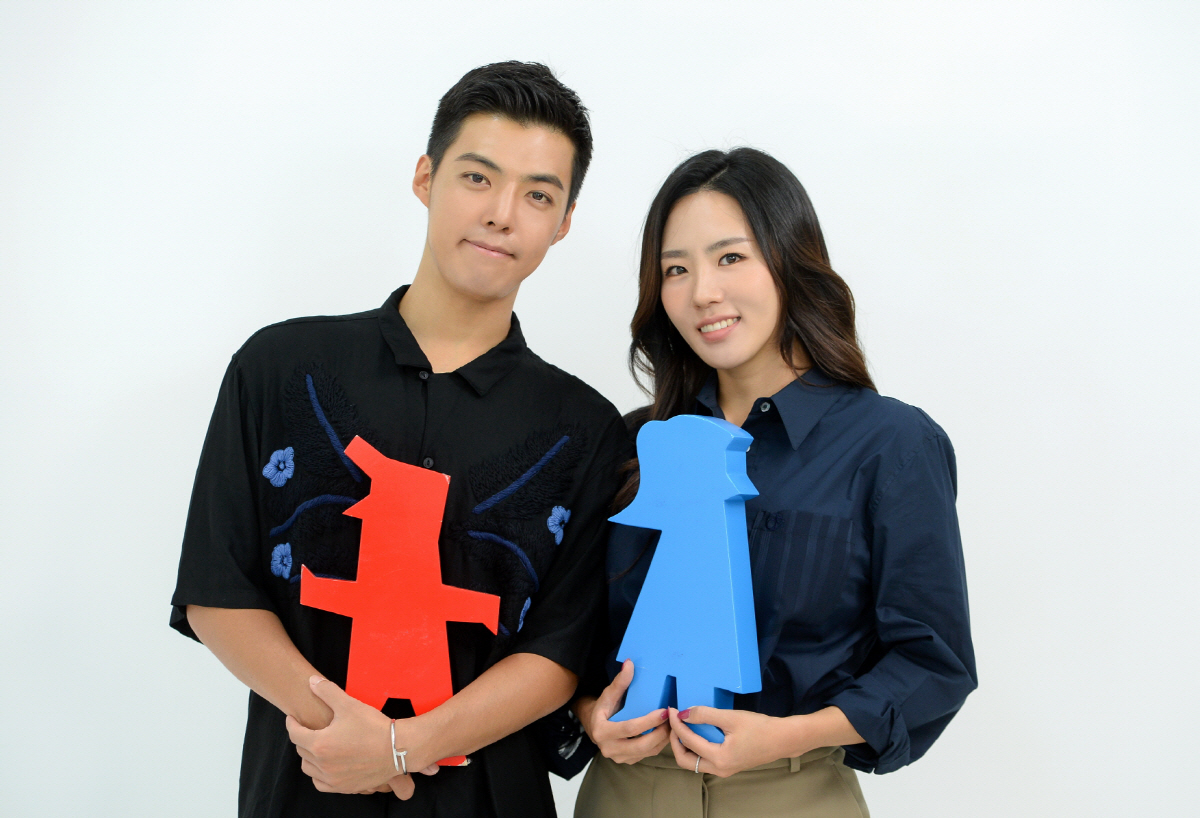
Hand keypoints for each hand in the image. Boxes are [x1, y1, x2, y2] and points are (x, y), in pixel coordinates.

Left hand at [285, 676, 438, 796]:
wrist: (398, 749)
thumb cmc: (373, 726)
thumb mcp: (349, 704)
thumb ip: (327, 691)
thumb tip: (311, 681)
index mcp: (320, 744)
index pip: (295, 734)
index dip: (292, 723)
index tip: (293, 718)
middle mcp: (323, 765)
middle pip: (301, 750)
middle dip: (302, 738)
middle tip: (309, 729)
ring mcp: (333, 779)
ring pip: (308, 769)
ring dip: (308, 757)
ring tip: (316, 747)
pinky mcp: (344, 787)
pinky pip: (321, 783)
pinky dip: (319, 775)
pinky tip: (326, 766)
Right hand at [577, 660, 669, 764]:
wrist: (594, 725)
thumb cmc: (603, 707)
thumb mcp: (608, 694)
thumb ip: (620, 681)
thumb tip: (629, 663)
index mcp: (602, 732)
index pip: (630, 728)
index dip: (649, 721)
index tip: (664, 711)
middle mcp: (609, 749)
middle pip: (641, 745)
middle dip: (661, 732)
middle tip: (673, 719)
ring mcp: (619, 758)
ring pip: (647, 752)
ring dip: (663, 739)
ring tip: (674, 724)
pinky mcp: (628, 761)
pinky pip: (647, 755)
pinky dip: (659, 744)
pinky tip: (667, 732)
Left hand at [667, 706, 794, 777]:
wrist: (783, 739)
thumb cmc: (760, 728)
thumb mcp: (731, 717)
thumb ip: (705, 715)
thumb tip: (683, 714)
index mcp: (719, 759)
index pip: (688, 741)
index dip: (677, 724)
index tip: (672, 710)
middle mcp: (719, 769)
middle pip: (685, 760)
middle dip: (674, 741)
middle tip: (672, 722)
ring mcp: (723, 770)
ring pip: (693, 762)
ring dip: (683, 746)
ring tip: (680, 726)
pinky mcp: (727, 765)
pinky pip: (704, 760)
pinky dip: (695, 748)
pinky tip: (695, 732)